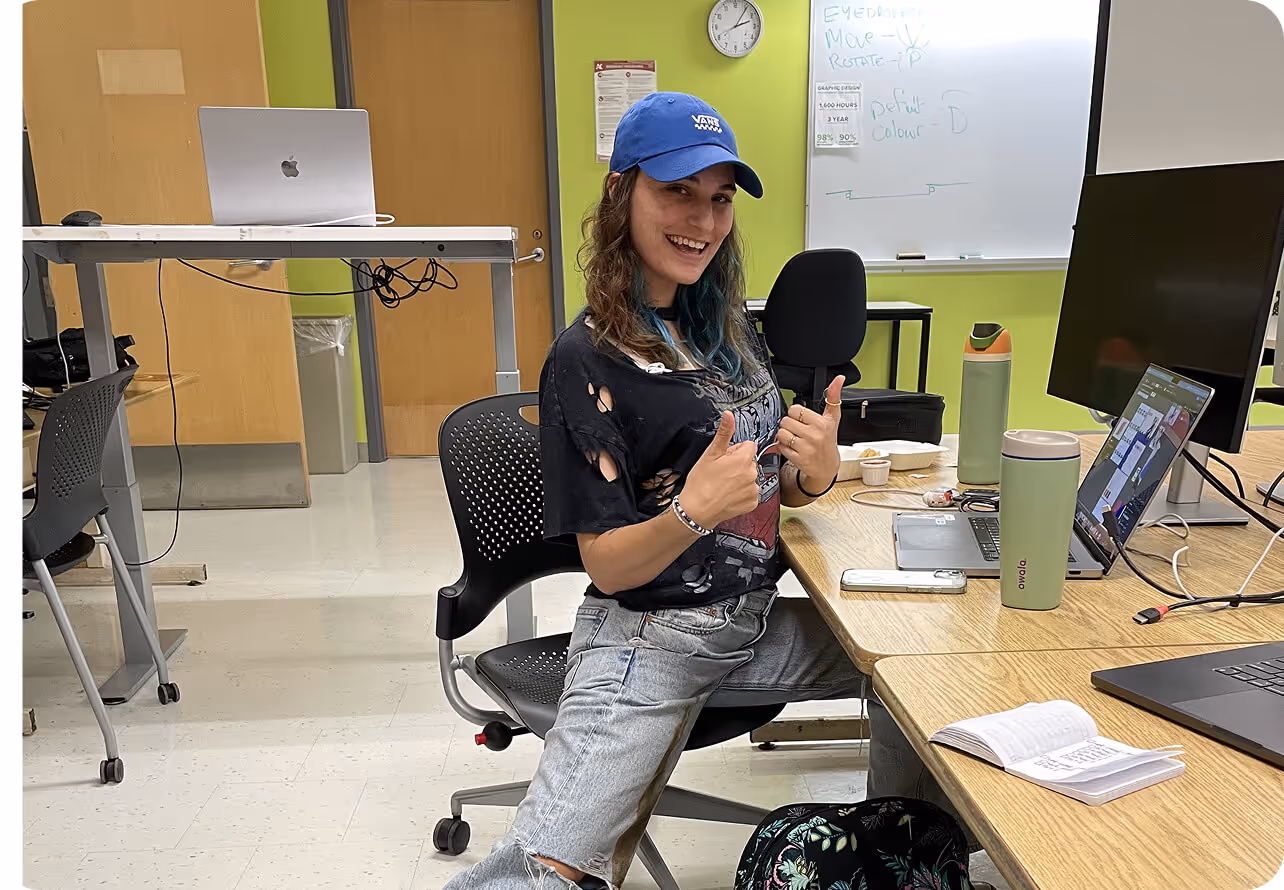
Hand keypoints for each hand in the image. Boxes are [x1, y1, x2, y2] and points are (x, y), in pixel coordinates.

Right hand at [679, 412, 761, 527]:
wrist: (697, 511)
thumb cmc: (701, 483)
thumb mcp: (710, 454)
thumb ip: (724, 433)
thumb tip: (729, 415)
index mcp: (744, 459)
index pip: (749, 446)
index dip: (735, 450)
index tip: (724, 458)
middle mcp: (752, 474)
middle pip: (750, 461)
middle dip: (738, 464)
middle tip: (721, 473)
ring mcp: (753, 490)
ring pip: (750, 477)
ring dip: (740, 479)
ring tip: (723, 485)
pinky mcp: (752, 503)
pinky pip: (750, 493)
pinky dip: (741, 494)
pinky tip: (728, 495)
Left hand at [777, 376, 843, 488]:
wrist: (828, 467)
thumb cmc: (828, 441)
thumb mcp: (833, 418)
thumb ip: (834, 397)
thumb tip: (839, 379)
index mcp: (822, 423)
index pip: (795, 409)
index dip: (796, 414)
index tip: (802, 419)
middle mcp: (814, 435)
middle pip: (785, 421)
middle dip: (789, 425)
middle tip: (798, 430)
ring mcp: (806, 448)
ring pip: (781, 433)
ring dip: (784, 436)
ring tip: (794, 438)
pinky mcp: (798, 459)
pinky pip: (780, 447)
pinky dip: (783, 447)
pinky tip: (793, 448)